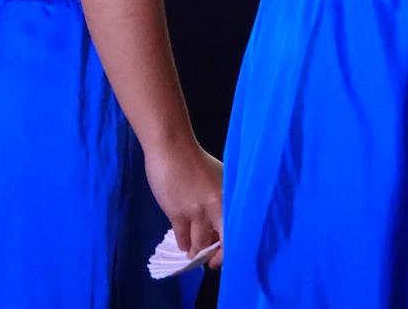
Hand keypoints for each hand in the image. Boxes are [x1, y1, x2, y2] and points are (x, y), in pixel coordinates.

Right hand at [145, 137, 223, 266]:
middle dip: (213, 255)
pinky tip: (182, 244)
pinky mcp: (177, 213)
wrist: (171, 146)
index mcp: (228, 194)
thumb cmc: (194, 158)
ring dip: (195, 250)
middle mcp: (217, 205)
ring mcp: (197, 211)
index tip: (219, 257)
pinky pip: (182, 237)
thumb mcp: (216, 177)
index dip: (228, 249)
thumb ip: (219, 199)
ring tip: (192, 252)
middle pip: (220, 242)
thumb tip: (218, 225)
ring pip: (199, 243)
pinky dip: (182, 243)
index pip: (235, 230)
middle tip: (208, 260)